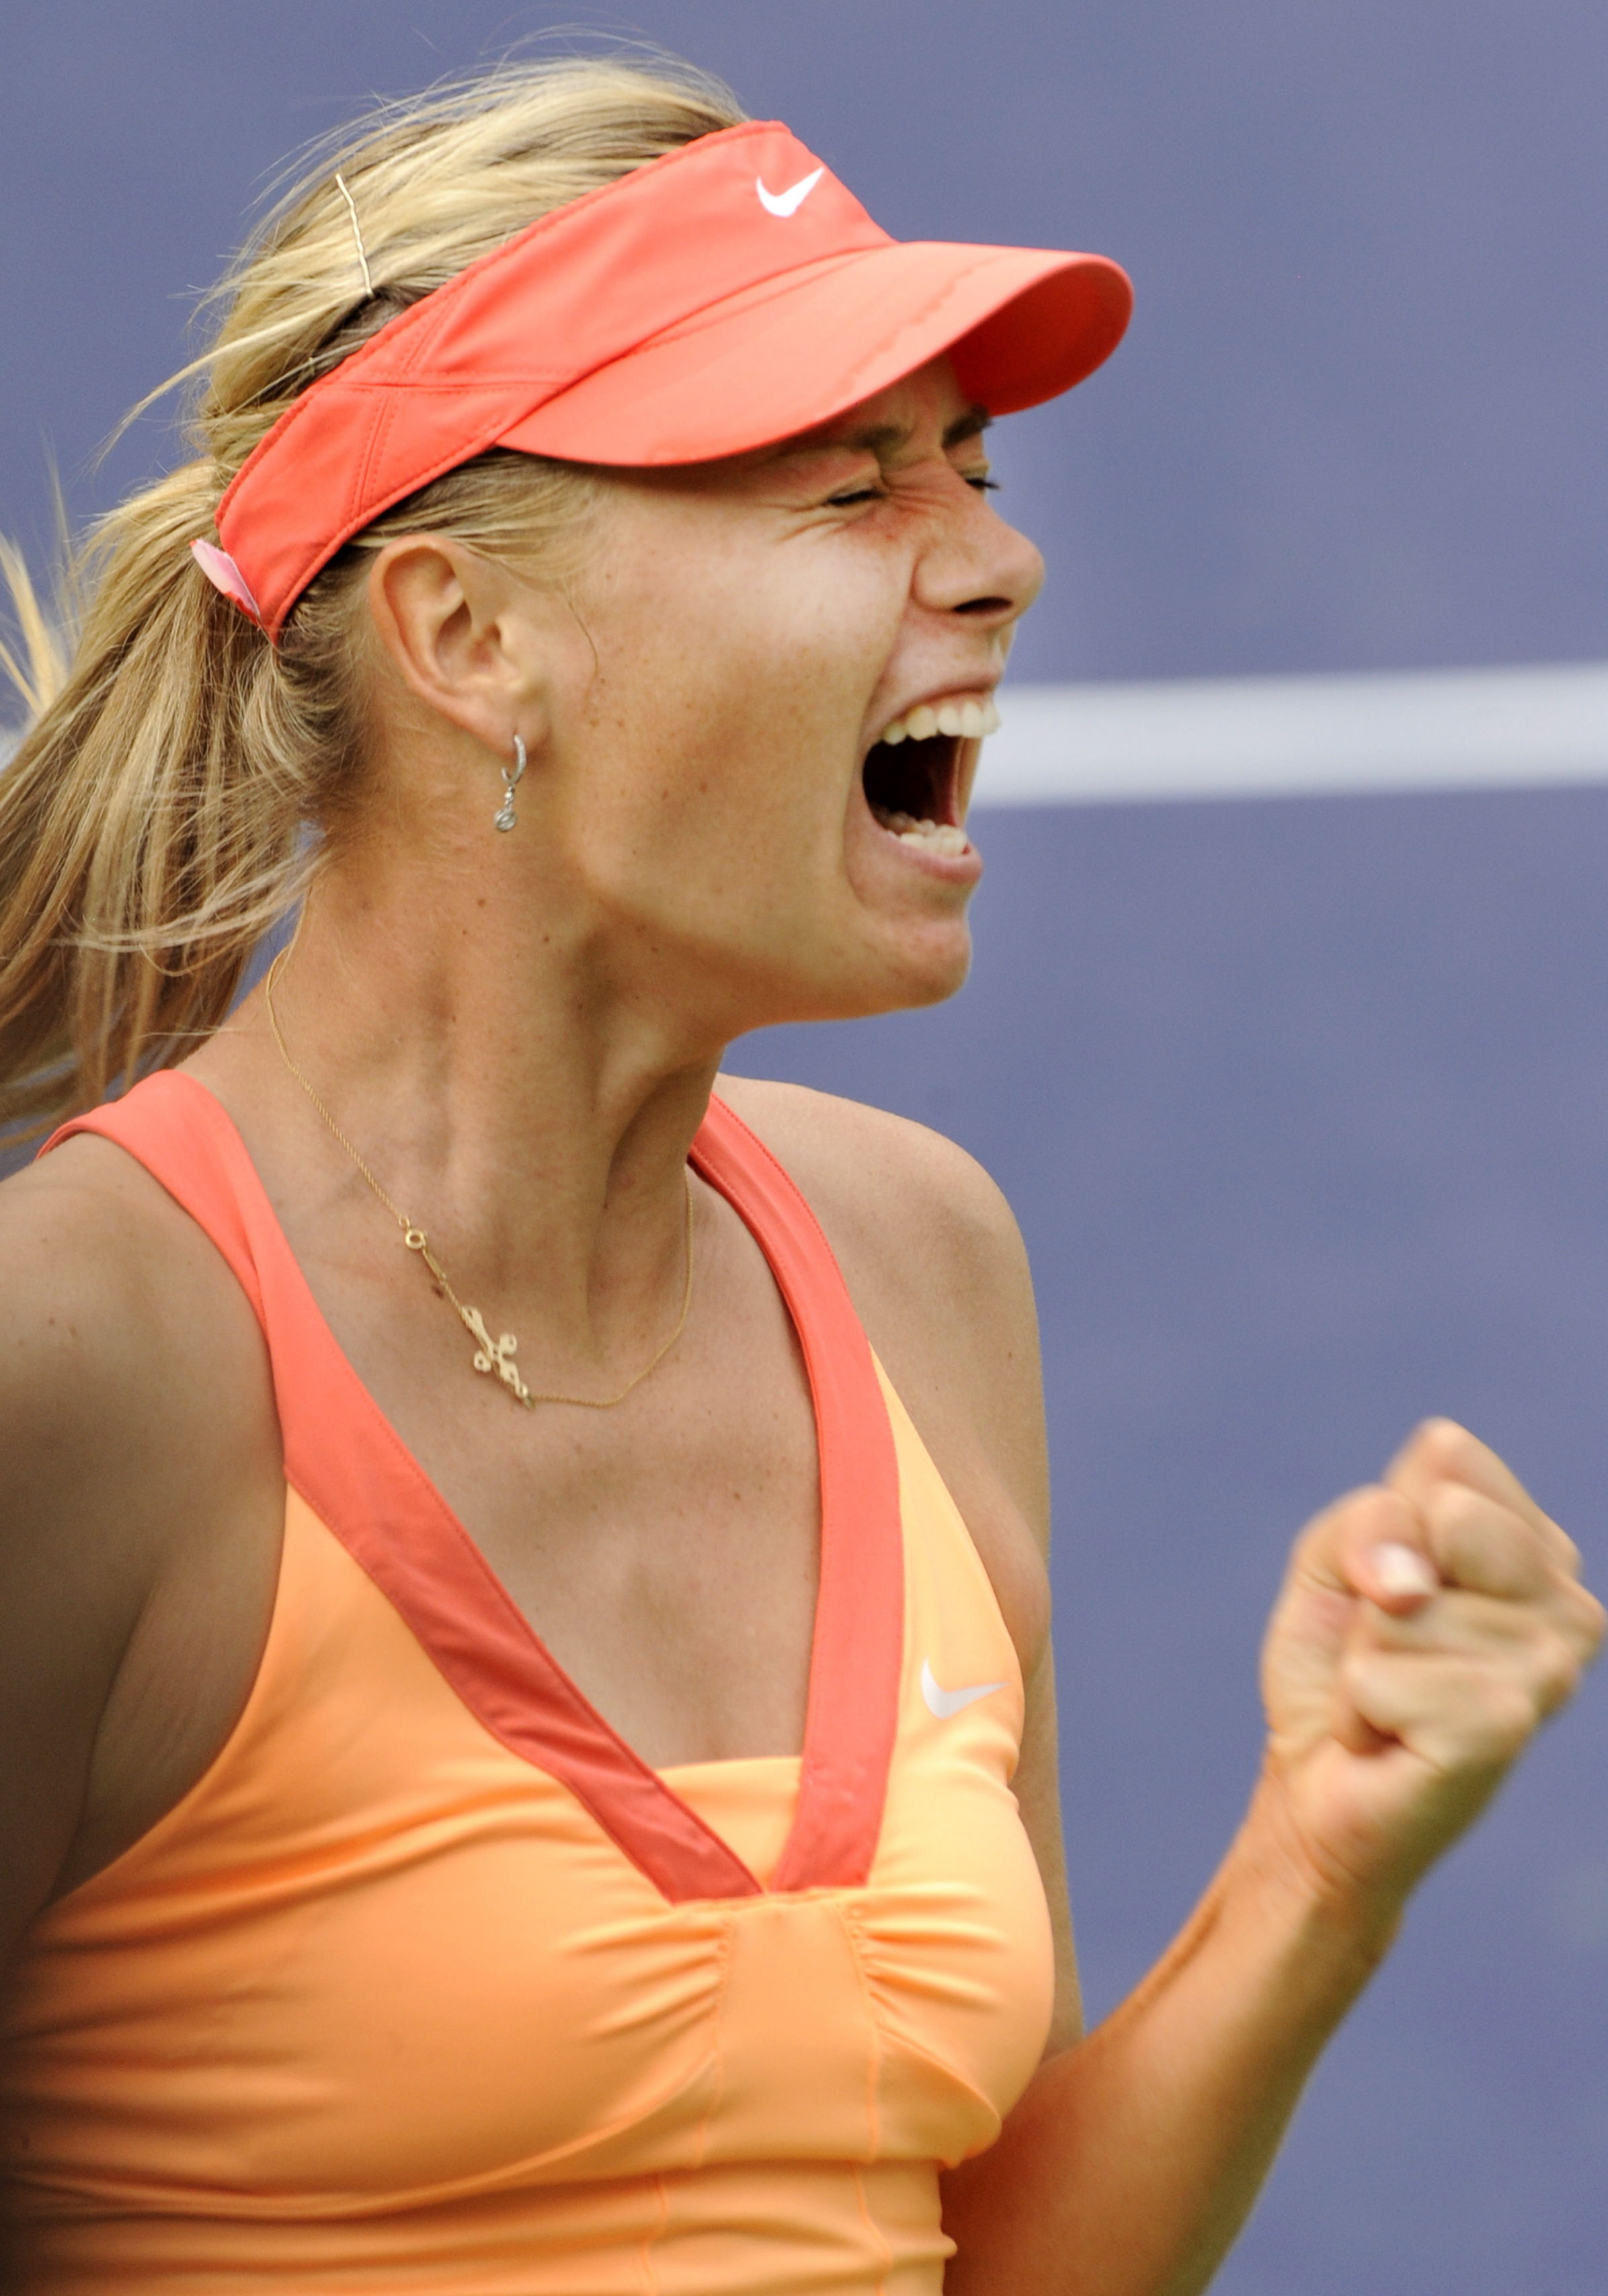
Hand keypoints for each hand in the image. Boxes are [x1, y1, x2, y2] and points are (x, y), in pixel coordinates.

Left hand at [1255, 1421, 1603, 1928]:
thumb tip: (1409, 1585)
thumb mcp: (1334, 1557)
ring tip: (1393, 1701)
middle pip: (1436, 1514)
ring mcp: (1549, 1670)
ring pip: (1399, 1604)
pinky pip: (1380, 1675)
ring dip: (1366, 1658)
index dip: (1386, 1517)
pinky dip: (1357, 1708)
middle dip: (1375, 1579)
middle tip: (1391, 1648)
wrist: (1321, 1789)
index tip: (1389, 1583)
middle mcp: (1569, 1606)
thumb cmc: (1338, 1666)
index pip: (1450, 1455)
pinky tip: (1391, 1739)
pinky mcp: (1503, 1728)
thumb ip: (1369, 1521)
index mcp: (1538, 1548)